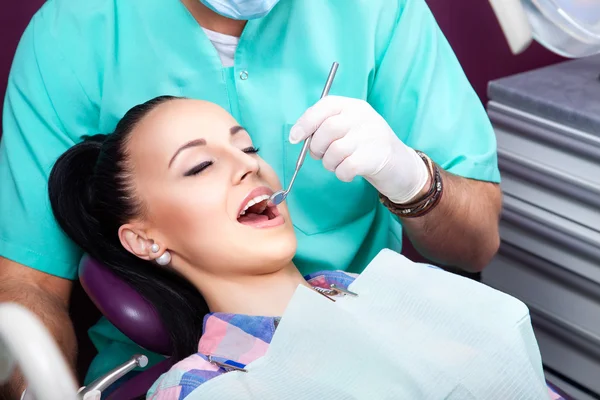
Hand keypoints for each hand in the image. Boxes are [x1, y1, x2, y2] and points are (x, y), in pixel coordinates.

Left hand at [289, 96, 428, 203]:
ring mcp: (372, 136)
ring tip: (336, 165)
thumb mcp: (348, 128)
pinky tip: (348, 174)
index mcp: (353, 106)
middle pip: (327, 130)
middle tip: (319, 156)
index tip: (294, 138)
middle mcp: (363, 117)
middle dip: (316, 147)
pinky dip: (341, 174)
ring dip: (329, 164)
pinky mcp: (376, 157)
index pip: (325, 106)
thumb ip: (325, 127)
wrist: (400, 165)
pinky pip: (346, 167)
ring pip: (334, 151)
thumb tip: (298, 137)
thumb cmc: (365, 146)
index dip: (306, 122)